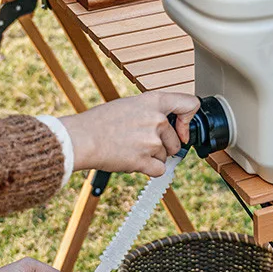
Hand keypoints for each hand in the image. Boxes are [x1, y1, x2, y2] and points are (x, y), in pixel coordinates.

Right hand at [59, 91, 199, 176]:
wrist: (82, 138)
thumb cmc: (100, 122)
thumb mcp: (130, 105)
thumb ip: (151, 112)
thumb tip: (168, 125)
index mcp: (154, 101)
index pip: (190, 104)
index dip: (189, 120)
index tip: (182, 130)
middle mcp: (157, 119)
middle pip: (176, 141)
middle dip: (163, 147)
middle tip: (139, 143)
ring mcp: (151, 140)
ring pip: (165, 156)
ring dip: (151, 157)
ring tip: (129, 149)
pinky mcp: (144, 159)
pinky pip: (159, 170)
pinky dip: (148, 170)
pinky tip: (132, 161)